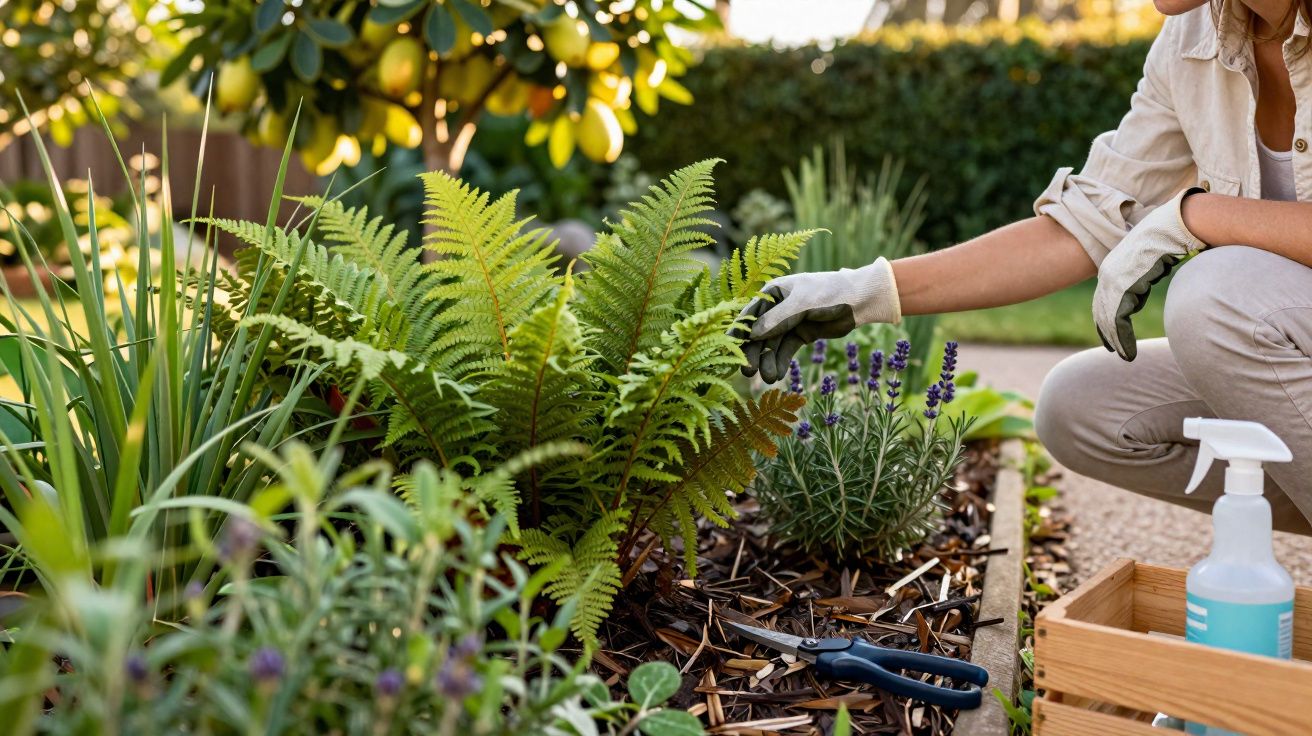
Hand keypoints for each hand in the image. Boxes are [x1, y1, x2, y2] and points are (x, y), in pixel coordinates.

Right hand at [734, 257, 900, 382]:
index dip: (739, 331)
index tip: (728, 349)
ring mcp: (789, 323)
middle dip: (753, 352)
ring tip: (768, 378)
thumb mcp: (802, 304)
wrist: (860, 300)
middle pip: (759, 333)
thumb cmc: (830, 292)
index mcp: (773, 293)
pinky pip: (786, 350)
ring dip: (768, 361)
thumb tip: (752, 335)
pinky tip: (777, 375)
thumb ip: (778, 319)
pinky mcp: (801, 335)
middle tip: (748, 371)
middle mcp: (777, 308)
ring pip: (772, 345)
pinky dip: (781, 362)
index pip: (750, 314)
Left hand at [1093, 187, 1205, 360]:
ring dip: (1115, 339)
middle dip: (1107, 330)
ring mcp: (1114, 278)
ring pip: (1108, 317)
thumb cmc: (1175, 235)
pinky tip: (1127, 352)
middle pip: (1102, 308)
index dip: (1106, 315)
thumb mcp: (1155, 255)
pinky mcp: (1124, 286)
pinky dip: (1121, 338)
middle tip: (1113, 350)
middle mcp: (1109, 271)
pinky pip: (1118, 319)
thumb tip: (1153, 275)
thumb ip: (1148, 268)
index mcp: (1116, 263)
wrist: (1180, 223)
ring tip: (1123, 355)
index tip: (1110, 332)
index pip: (1105, 295)